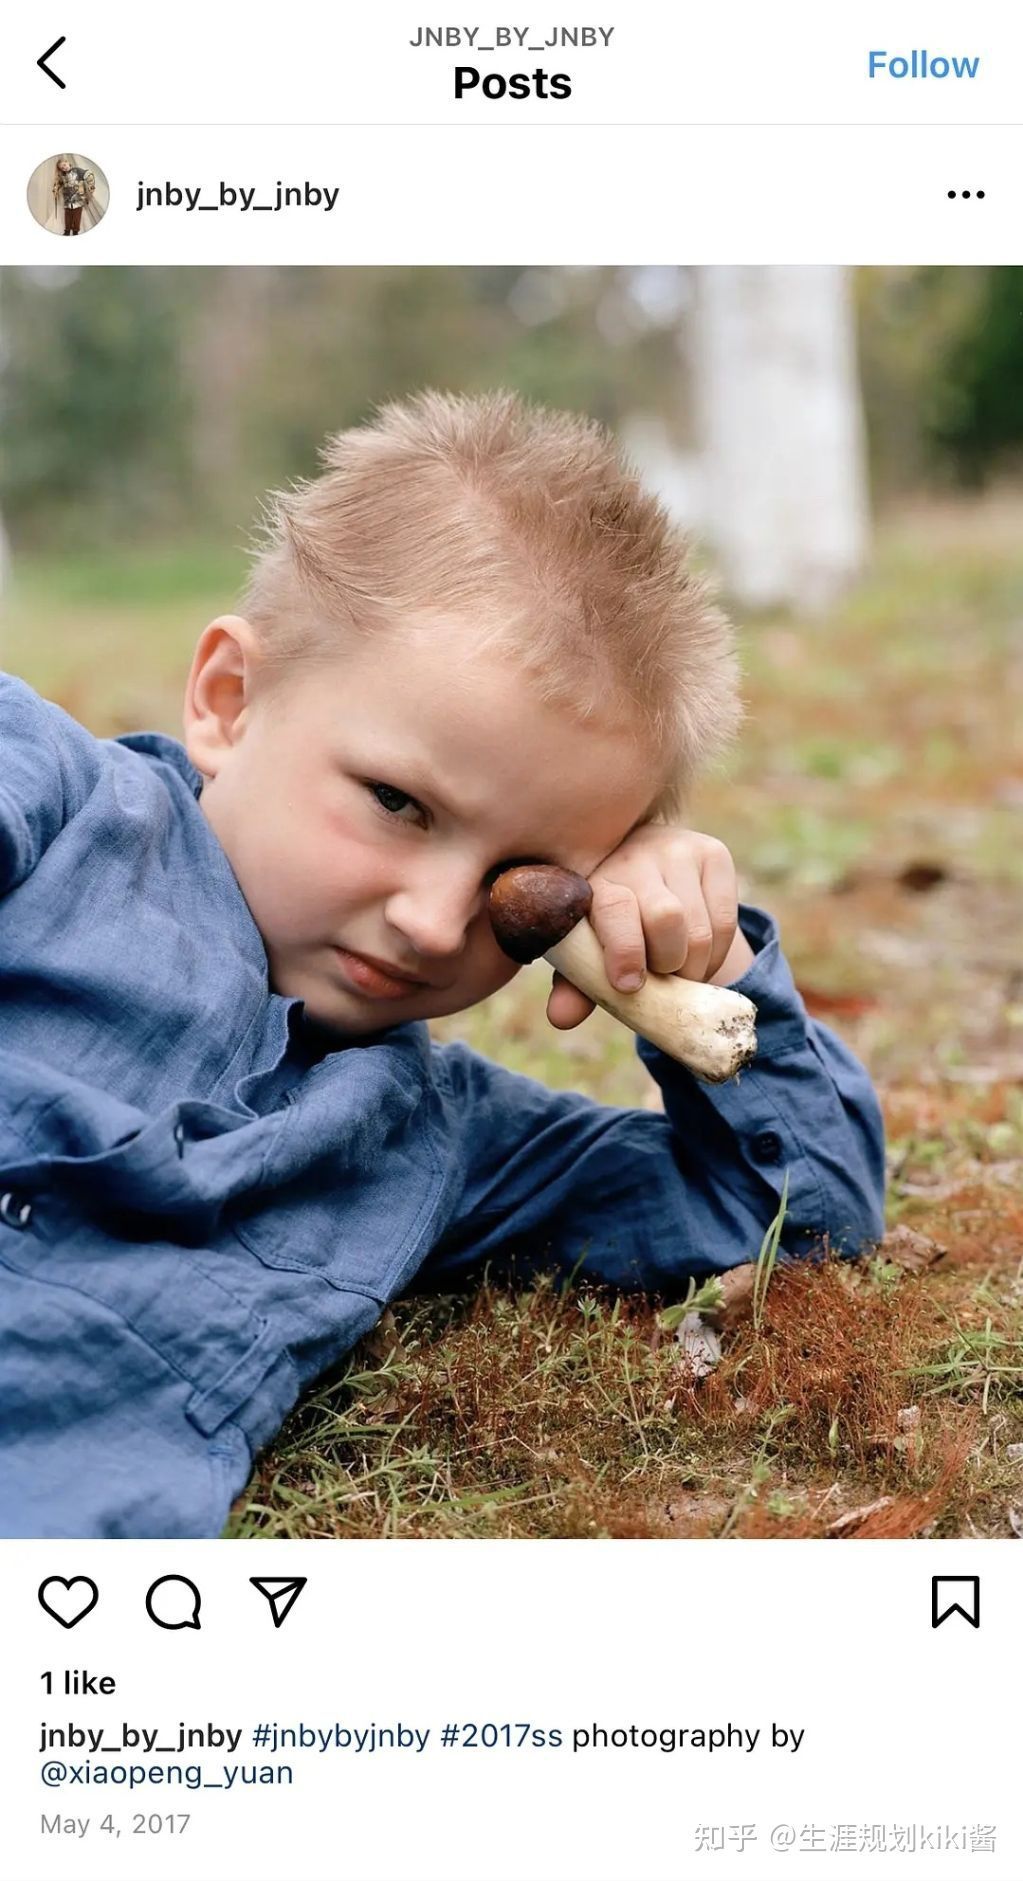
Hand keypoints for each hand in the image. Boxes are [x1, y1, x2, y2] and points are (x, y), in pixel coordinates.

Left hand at [546, 825, 754, 1029]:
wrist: (645, 871)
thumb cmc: (609, 923)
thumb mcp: (588, 951)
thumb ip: (576, 984)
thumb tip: (561, 1018)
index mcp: (594, 876)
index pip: (616, 908)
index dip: (625, 951)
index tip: (629, 984)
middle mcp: (636, 854)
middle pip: (667, 919)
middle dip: (666, 965)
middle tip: (659, 977)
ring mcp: (679, 849)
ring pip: (700, 930)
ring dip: (693, 969)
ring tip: (678, 971)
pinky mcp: (714, 854)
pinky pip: (726, 922)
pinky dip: (716, 956)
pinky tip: (699, 957)